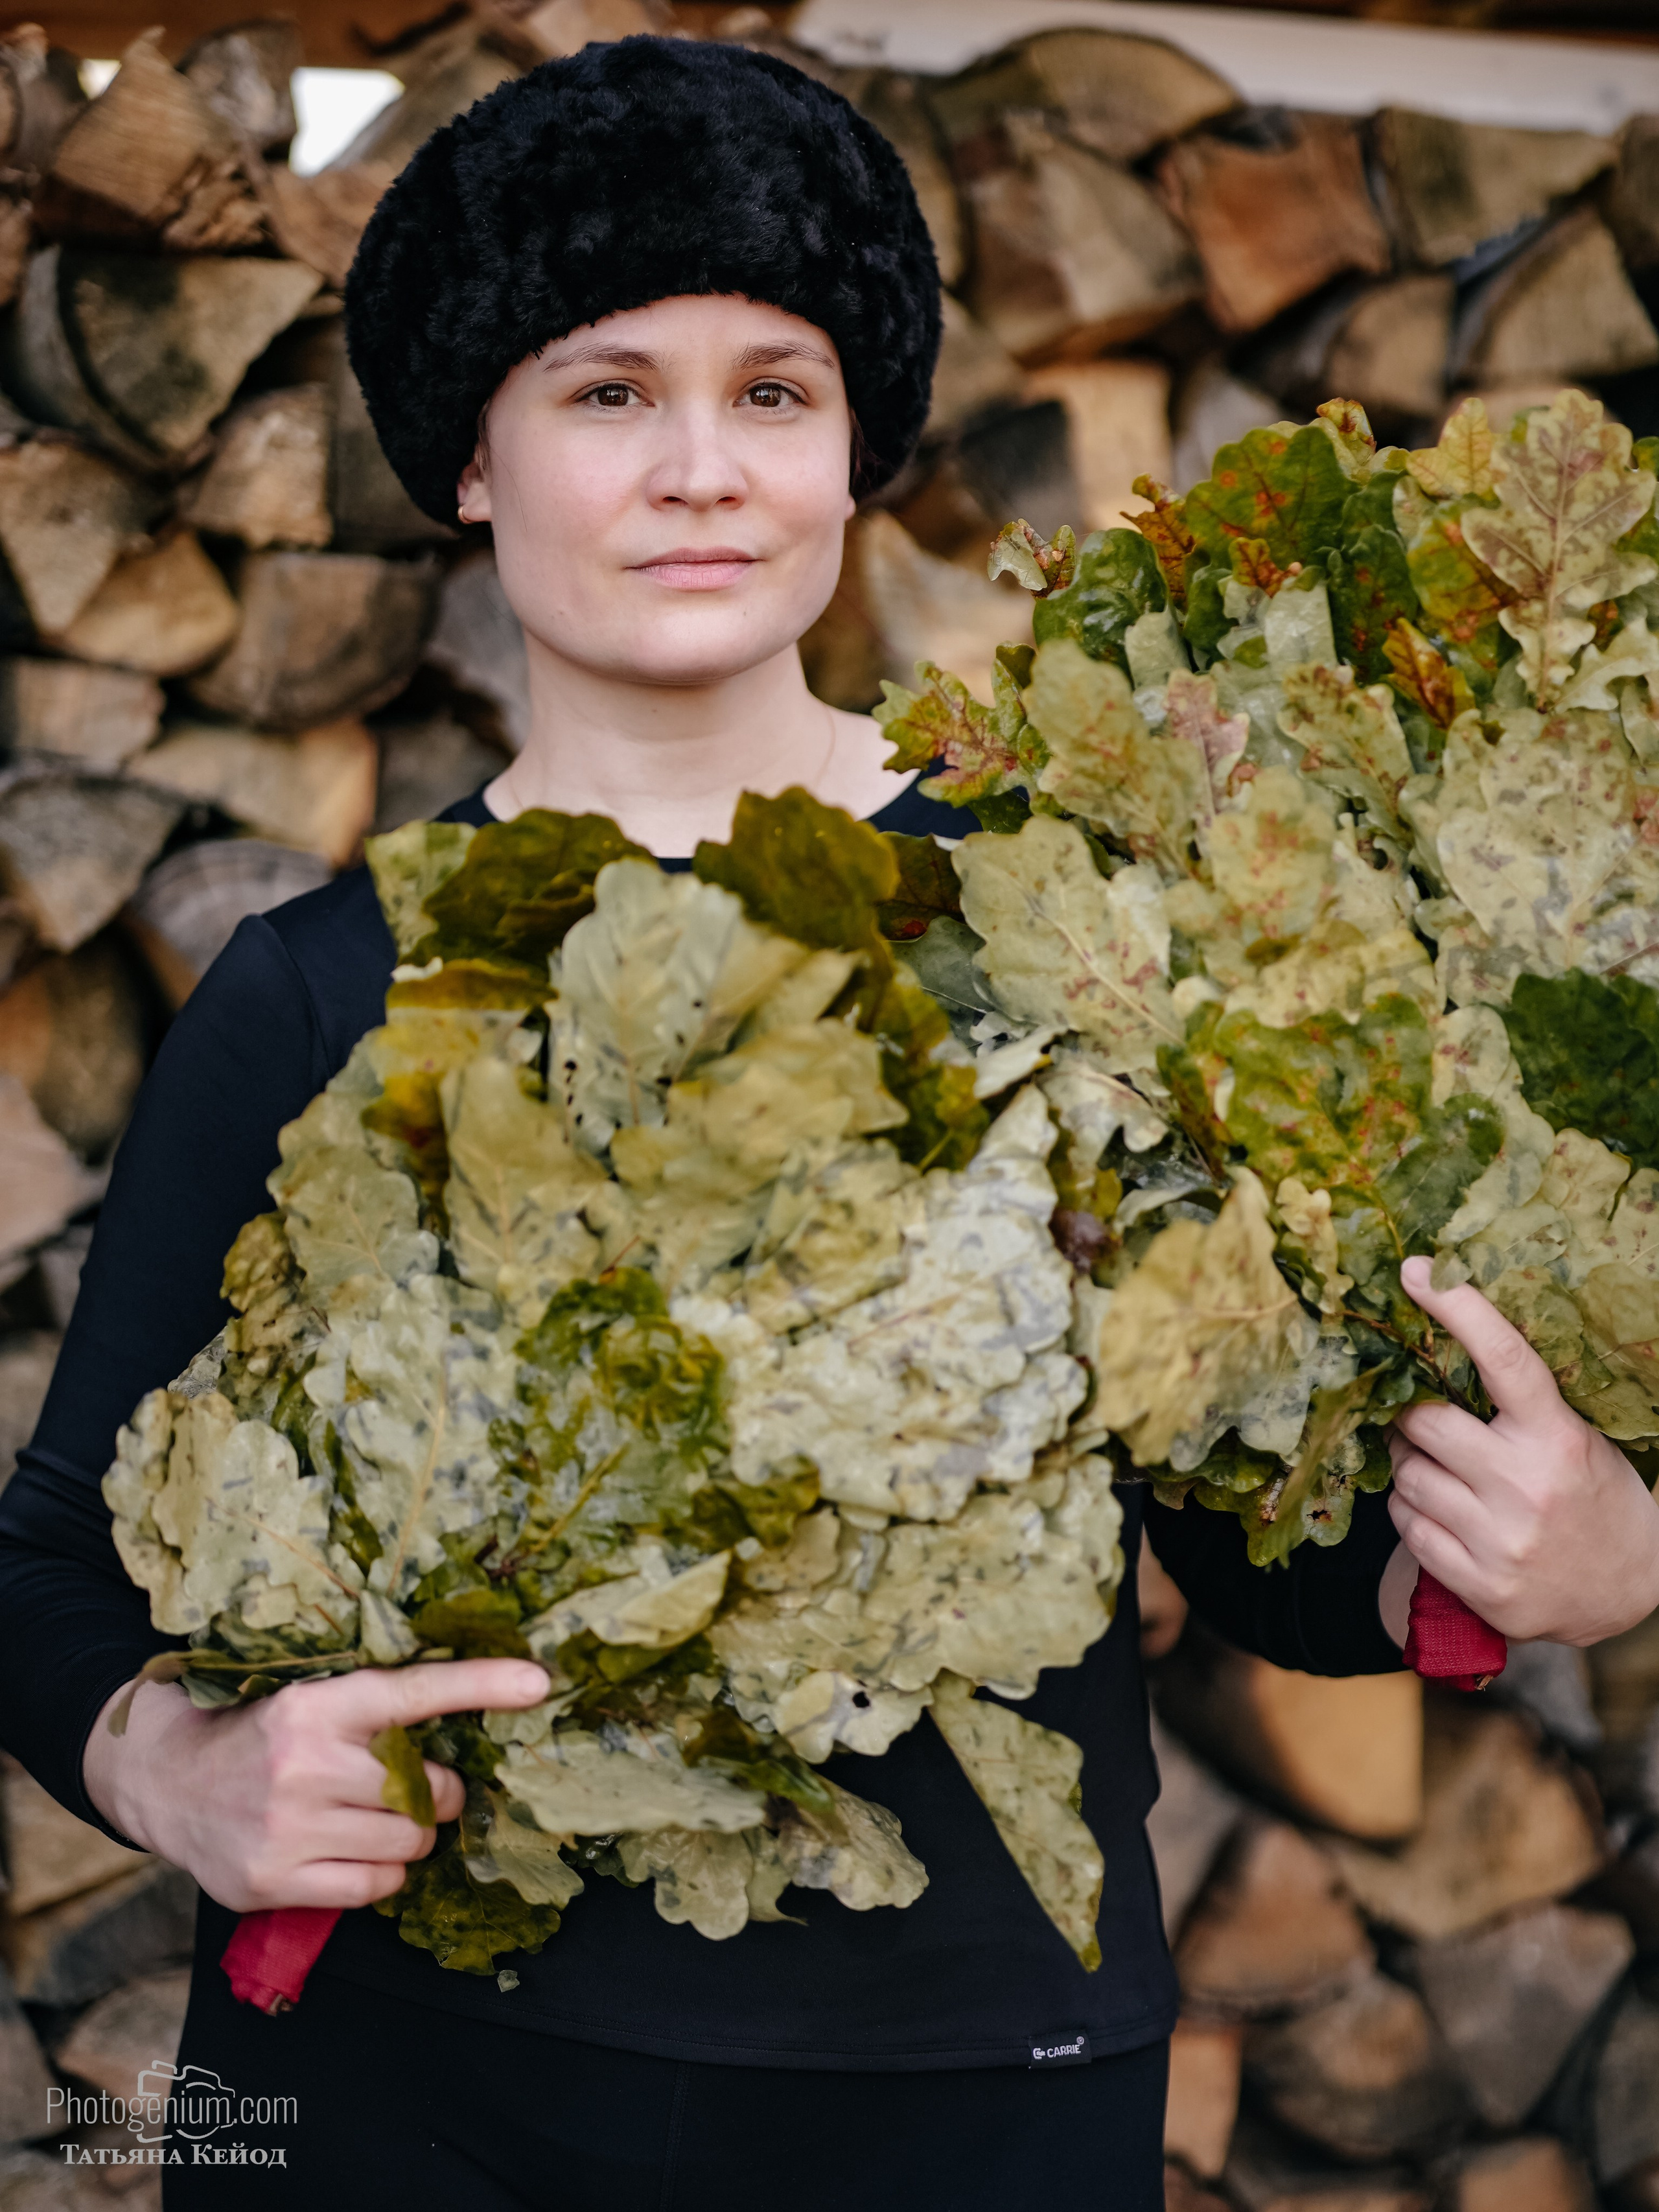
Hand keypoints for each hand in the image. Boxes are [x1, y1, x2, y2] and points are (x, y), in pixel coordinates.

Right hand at [82, 1659, 548, 1912]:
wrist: (168, 1781)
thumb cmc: (262, 1736)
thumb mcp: (312, 1701)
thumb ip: (377, 1710)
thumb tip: (480, 1706)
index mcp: (317, 1704)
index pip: (414, 1692)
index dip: (481, 1685)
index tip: (538, 1683)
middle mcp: (303, 1762)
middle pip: (425, 1788)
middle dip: (438, 1791)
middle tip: (418, 1785)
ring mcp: (287, 1827)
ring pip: (406, 1843)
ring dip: (410, 1835)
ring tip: (375, 1818)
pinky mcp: (273, 1880)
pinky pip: (373, 1888)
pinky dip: (380, 1874)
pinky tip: (352, 1852)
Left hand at [1386, 1255, 1658, 1647]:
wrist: (1631, 1592)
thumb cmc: (1596, 1500)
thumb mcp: (1577, 1439)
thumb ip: (1522, 1404)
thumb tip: (1446, 1340)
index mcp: (1558, 1438)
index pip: (1503, 1358)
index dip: (1457, 1308)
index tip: (1416, 1273)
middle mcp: (1526, 1486)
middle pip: (1425, 1422)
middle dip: (1408, 1412)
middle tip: (1412, 1412)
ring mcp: (1501, 1540)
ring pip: (1408, 1477)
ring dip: (1407, 1464)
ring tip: (1432, 1466)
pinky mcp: (1481, 1585)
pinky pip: (1408, 1528)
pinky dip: (1410, 1511)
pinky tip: (1437, 1510)